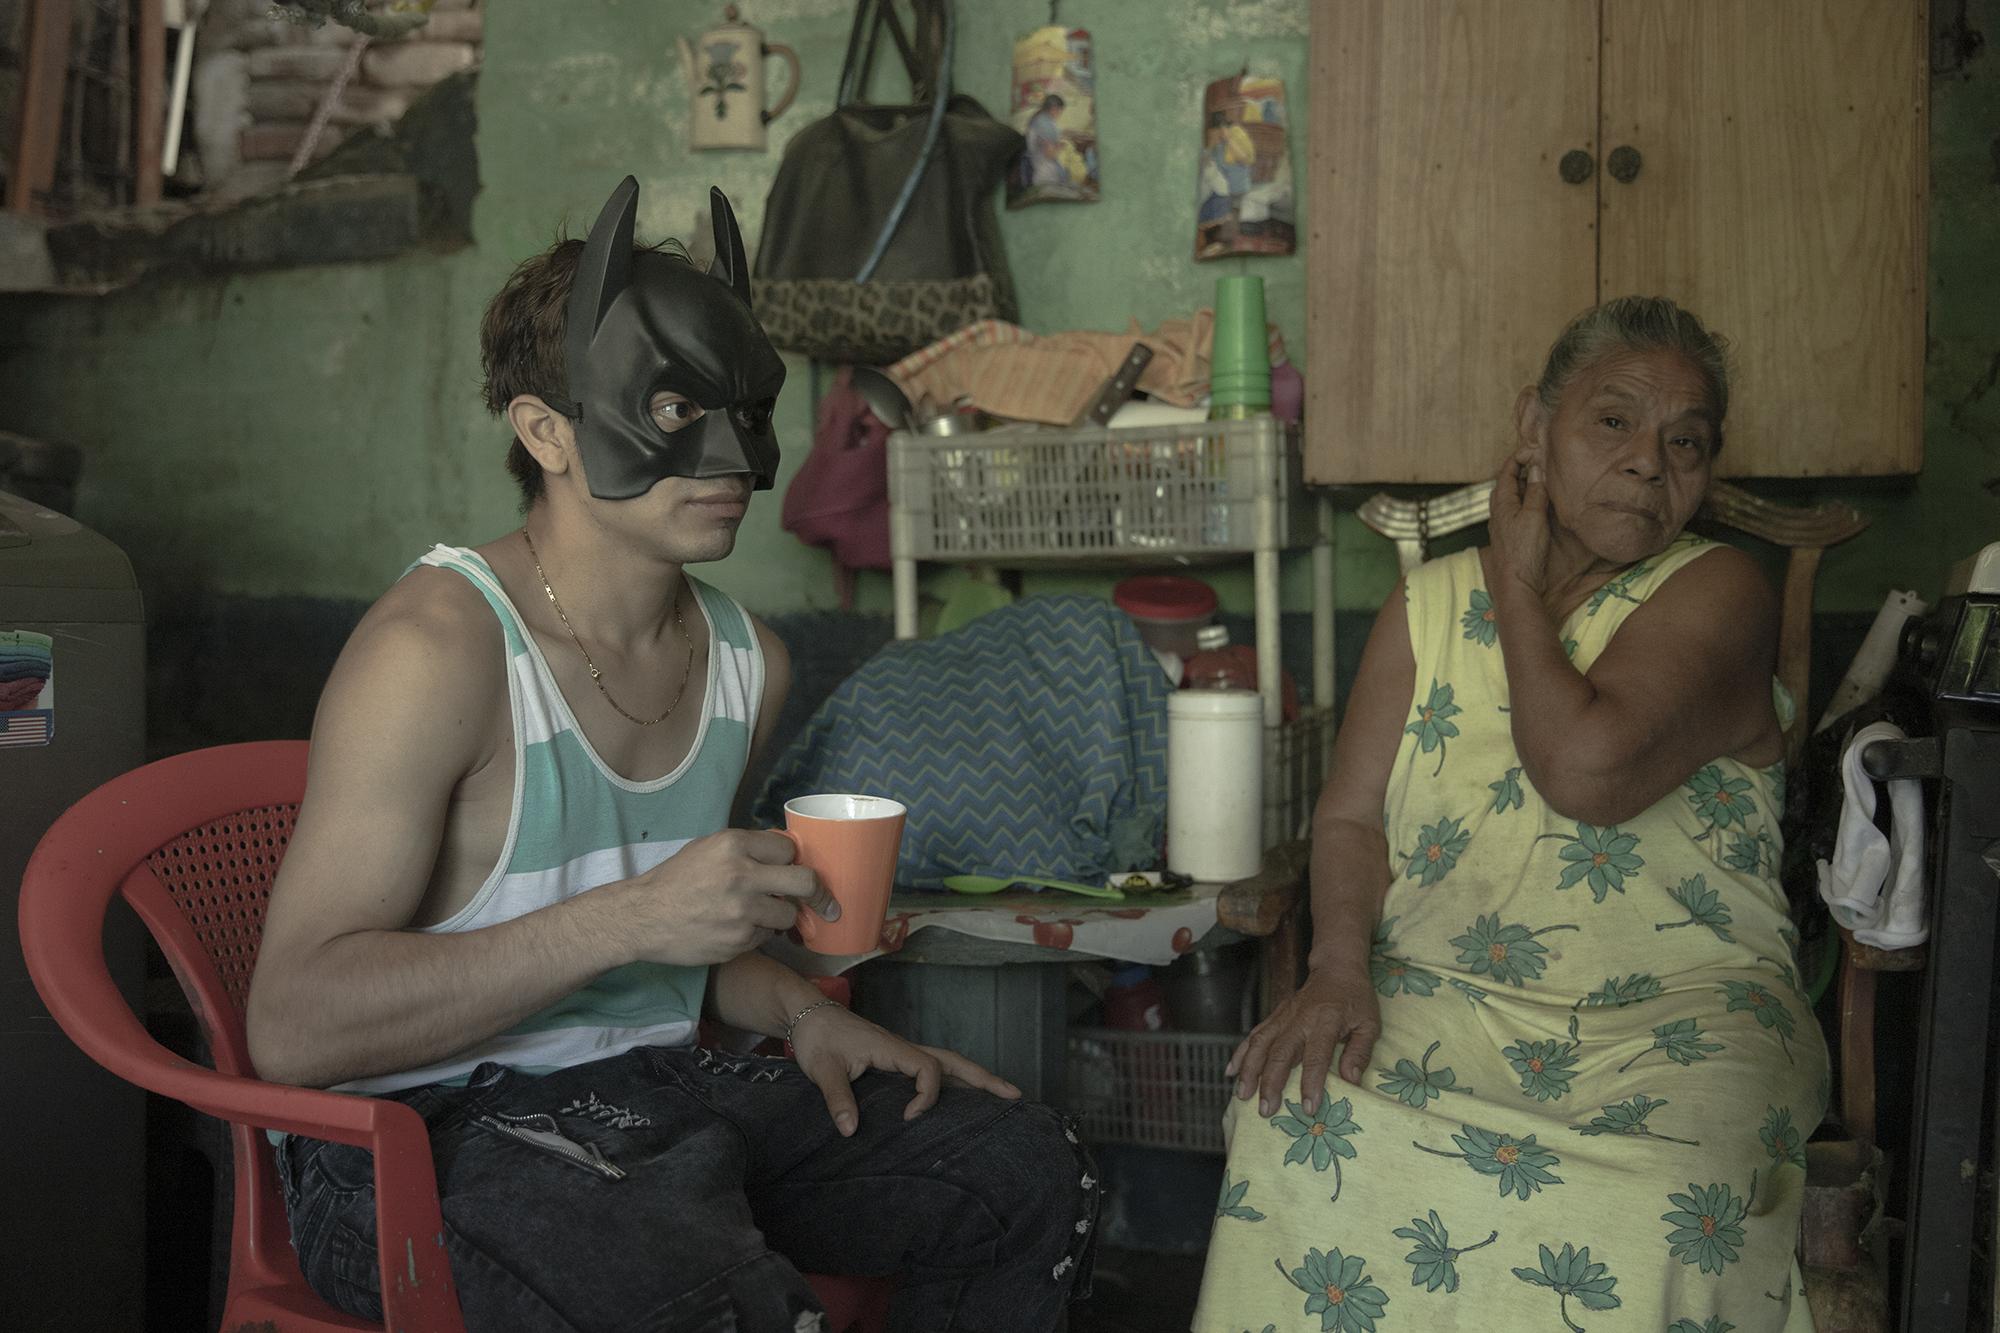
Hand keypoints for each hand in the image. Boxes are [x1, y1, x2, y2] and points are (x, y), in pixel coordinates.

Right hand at [619, 829, 838, 966]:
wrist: (642, 917)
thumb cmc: (675, 879)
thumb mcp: (707, 848)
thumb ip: (746, 848)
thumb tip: (786, 853)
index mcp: (734, 845)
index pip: (789, 849)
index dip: (790, 860)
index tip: (790, 868)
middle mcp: (742, 876)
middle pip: (806, 882)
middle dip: (816, 892)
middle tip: (822, 900)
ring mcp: (742, 912)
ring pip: (788, 915)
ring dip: (780, 916)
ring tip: (757, 913)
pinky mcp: (738, 941)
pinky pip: (766, 937)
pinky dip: (757, 934)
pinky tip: (735, 928)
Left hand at [787, 1004, 1020, 1135]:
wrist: (809, 1015)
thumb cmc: (817, 1038)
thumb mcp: (822, 1069)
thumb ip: (837, 1098)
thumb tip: (850, 1131)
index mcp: (891, 1048)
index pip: (928, 1069)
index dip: (927, 1096)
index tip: (909, 1118)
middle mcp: (903, 1048)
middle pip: (952, 1060)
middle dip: (983, 1078)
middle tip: (1013, 1095)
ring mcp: (902, 1053)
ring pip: (947, 1063)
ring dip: (974, 1078)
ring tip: (1002, 1096)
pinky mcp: (895, 1059)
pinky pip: (934, 1069)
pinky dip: (955, 1080)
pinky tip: (962, 1096)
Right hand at [1226, 964, 1379, 1117]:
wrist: (1336, 969)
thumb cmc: (1356, 1000)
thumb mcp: (1369, 1024)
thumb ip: (1360, 1052)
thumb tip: (1350, 1080)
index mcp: (1327, 1021)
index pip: (1317, 1055)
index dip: (1311, 1082)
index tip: (1308, 1108)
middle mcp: (1300, 1018)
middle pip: (1280, 1052)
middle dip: (1271, 1082)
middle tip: (1266, 1110)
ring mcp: (1284, 1016)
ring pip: (1261, 1043)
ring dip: (1249, 1070)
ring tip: (1242, 1095)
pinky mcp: (1275, 1016)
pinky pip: (1255, 1035)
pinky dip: (1241, 1053)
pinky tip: (1231, 1072)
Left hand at [1488, 445, 1551, 596]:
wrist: (1516, 584)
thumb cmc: (1523, 551)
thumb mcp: (1534, 516)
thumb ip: (1535, 492)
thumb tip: (1536, 469)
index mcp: (1501, 503)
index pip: (1506, 473)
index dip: (1517, 458)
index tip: (1531, 449)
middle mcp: (1498, 513)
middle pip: (1506, 484)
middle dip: (1520, 471)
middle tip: (1537, 461)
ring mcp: (1502, 526)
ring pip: (1511, 499)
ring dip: (1524, 487)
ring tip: (1540, 480)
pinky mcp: (1509, 537)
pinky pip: (1516, 512)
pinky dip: (1526, 503)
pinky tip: (1537, 507)